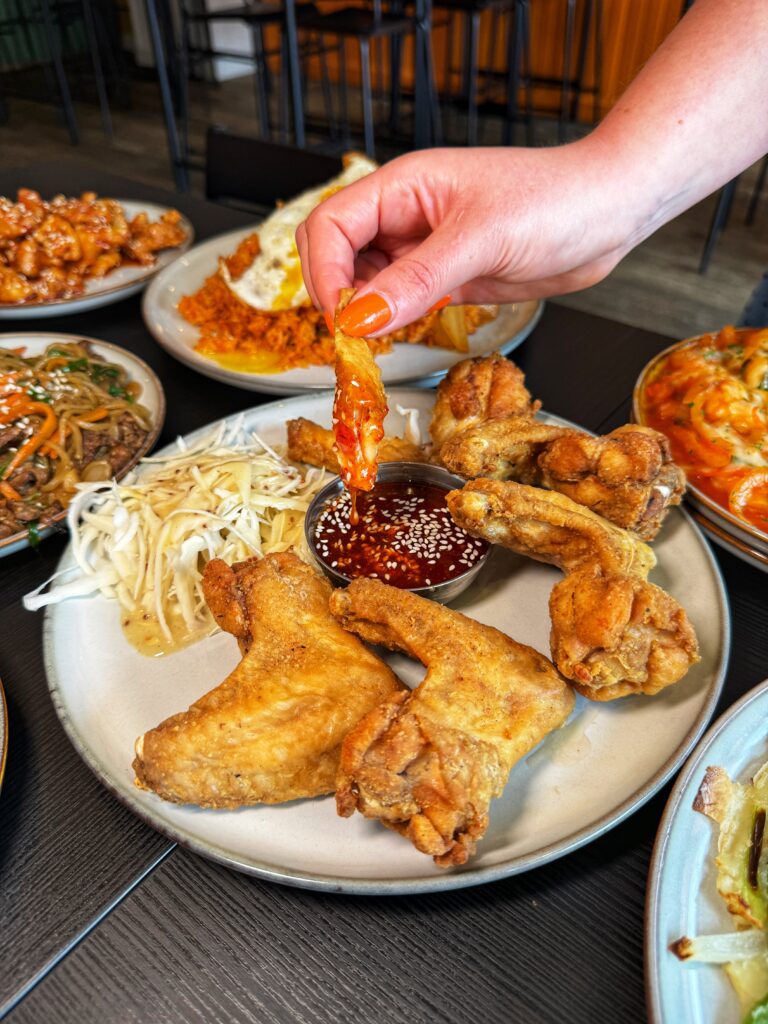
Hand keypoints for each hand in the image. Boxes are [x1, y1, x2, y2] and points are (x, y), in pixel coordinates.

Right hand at [296, 138, 637, 335]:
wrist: (610, 213)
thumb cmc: (557, 199)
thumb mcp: (482, 239)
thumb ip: (418, 280)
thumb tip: (361, 318)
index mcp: (403, 186)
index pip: (331, 225)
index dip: (325, 272)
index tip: (342, 318)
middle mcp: (405, 215)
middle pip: (336, 253)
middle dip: (335, 293)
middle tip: (353, 335)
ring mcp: (423, 247)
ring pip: (364, 281)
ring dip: (363, 312)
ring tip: (378, 340)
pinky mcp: (445, 276)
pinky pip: (398, 299)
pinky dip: (390, 320)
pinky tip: (402, 332)